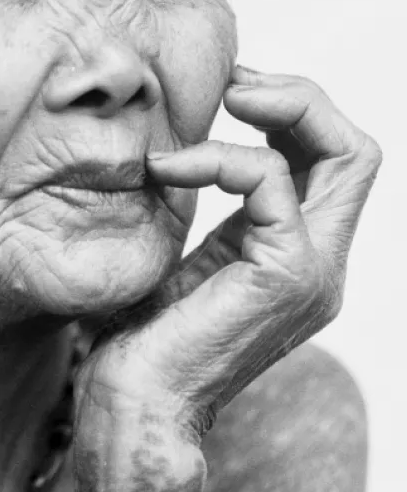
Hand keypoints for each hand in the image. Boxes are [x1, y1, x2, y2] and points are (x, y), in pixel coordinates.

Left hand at [72, 66, 381, 451]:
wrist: (134, 406)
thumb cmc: (140, 343)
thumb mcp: (178, 256)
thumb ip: (201, 207)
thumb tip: (176, 144)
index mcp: (296, 258)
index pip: (334, 163)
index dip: (293, 112)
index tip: (230, 92)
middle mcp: (321, 265)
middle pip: (357, 150)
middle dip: (300, 96)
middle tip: (235, 84)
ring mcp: (313, 273)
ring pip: (347, 153)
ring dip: (279, 107)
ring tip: (217, 104)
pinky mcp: (286, 275)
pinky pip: (268, 177)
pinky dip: (218, 156)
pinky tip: (168, 168)